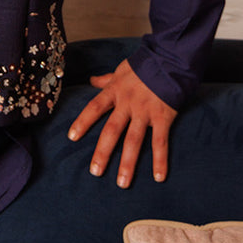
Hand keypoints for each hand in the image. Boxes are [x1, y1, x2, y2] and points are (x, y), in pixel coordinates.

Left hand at [67, 59, 176, 187]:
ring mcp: (145, 111)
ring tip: (122, 183)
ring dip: (128, 163)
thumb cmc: (145, 65)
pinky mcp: (163, 117)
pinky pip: (161, 142)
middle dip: (103, 152)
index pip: (94, 107)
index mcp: (115, 91)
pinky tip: (158, 177)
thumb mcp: (121, 70)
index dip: (83, 121)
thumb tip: (91, 80)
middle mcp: (128, 103)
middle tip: (95, 172)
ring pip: (134, 140)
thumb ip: (106, 79)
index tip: (71, 137)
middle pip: (112, 130)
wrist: (171, 59)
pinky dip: (160, 160)